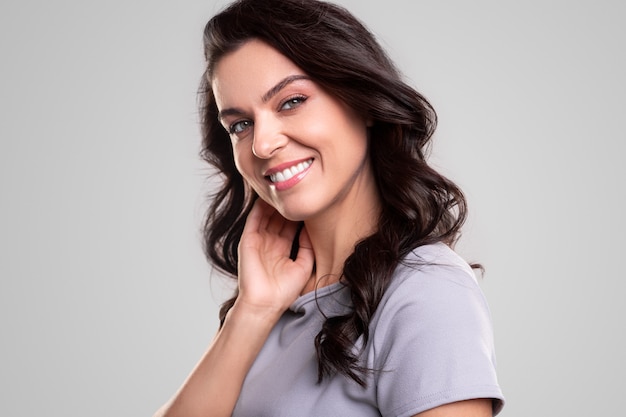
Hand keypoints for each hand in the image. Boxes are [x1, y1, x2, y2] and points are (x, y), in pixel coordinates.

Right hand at [236, 199, 314, 313]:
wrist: (265, 303)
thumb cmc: (284, 291)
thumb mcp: (303, 266)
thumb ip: (307, 246)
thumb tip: (311, 227)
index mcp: (282, 249)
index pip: (291, 226)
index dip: (298, 214)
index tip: (308, 201)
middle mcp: (270, 243)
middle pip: (279, 218)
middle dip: (286, 206)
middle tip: (296, 189)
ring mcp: (259, 241)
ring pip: (266, 215)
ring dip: (273, 203)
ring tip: (283, 188)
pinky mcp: (248, 240)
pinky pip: (254, 219)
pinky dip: (259, 207)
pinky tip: (267, 195)